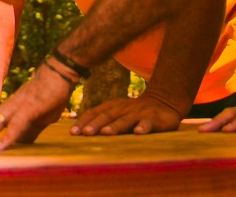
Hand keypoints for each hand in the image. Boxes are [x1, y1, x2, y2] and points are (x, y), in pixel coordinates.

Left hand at [0, 63, 72, 149]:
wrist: (58, 72)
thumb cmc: (47, 96)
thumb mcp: (34, 119)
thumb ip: (25, 132)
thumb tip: (17, 147)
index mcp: (4, 111)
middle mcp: (5, 109)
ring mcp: (16, 109)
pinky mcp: (30, 110)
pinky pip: (17, 126)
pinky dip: (7, 138)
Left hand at [71, 92, 185, 135]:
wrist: (163, 101)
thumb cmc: (133, 112)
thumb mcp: (117, 112)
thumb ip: (102, 119)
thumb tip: (79, 131)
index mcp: (112, 107)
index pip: (94, 113)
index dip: (83, 122)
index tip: (72, 132)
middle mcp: (123, 109)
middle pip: (107, 116)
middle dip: (94, 125)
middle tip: (84, 133)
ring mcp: (138, 113)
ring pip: (125, 120)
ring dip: (115, 126)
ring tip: (106, 133)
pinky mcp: (153, 118)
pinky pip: (148, 123)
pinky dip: (143, 127)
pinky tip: (138, 133)